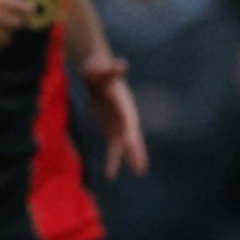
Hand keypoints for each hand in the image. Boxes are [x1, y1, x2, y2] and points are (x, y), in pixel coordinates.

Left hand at [83, 55, 147, 177]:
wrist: (97, 73)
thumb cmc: (98, 70)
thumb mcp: (100, 69)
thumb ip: (109, 69)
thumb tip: (120, 63)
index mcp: (124, 104)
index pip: (128, 120)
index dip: (130, 131)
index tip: (131, 143)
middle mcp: (125, 116)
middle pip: (132, 136)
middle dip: (136, 150)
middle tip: (142, 167)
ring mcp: (119, 124)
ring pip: (126, 145)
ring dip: (130, 158)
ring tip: (139, 172)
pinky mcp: (111, 129)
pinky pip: (113, 148)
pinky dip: (113, 161)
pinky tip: (110, 176)